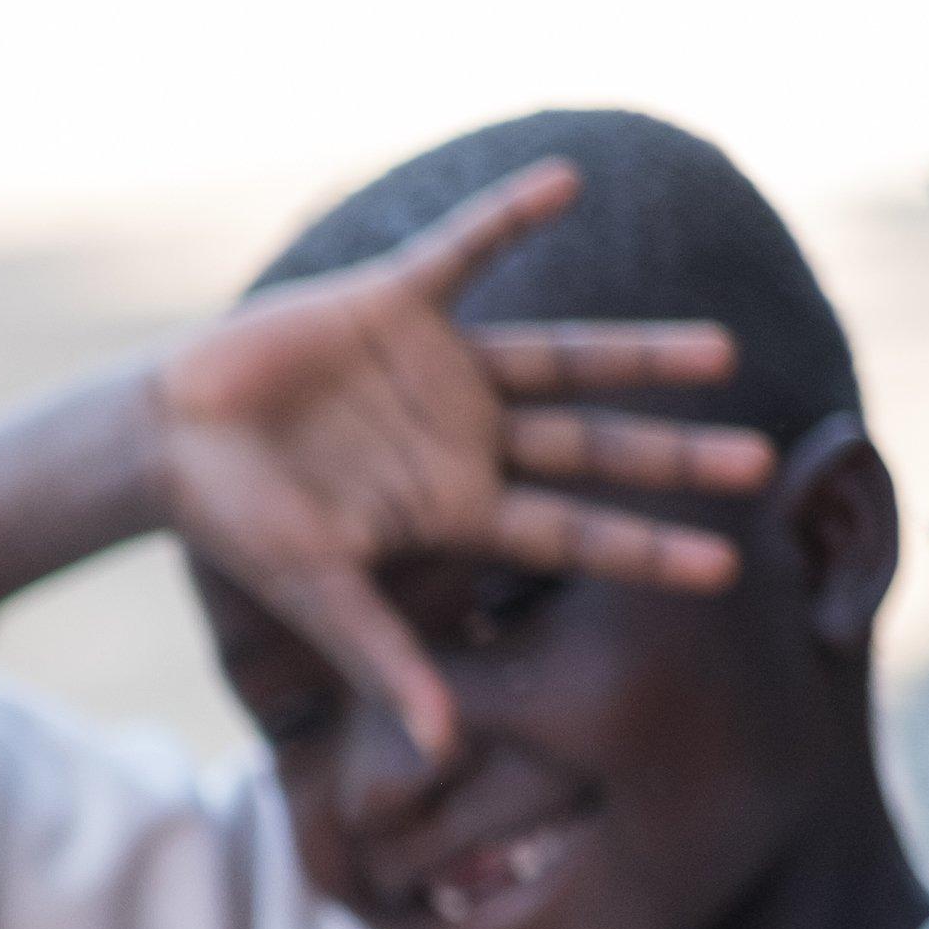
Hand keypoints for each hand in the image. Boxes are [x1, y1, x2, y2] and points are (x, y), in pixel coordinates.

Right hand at [148, 156, 769, 762]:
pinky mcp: (395, 301)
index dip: (647, 549)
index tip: (730, 568)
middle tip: (761, 461)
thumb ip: (384, 655)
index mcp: (454, 503)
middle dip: (672, 456)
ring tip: (722, 354)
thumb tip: (441, 747)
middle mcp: (466, 433)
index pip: (571, 532)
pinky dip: (511, 214)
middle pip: (592, 445)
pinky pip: (466, 249)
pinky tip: (568, 182)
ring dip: (637, 356)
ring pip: (562, 357)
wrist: (166, 436)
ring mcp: (439, 367)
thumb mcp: (316, 590)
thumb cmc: (236, 521)